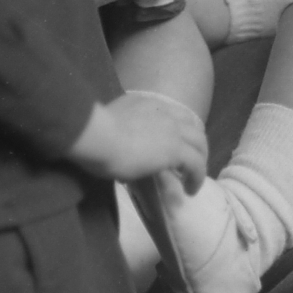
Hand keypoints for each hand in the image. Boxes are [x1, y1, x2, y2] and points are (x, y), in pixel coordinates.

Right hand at [67, 90, 206, 191]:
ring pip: (199, 143)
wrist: (97, 135)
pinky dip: (197, 177)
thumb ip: (118, 127)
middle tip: (191, 164)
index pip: (172, 113)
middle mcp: (163, 111)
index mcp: (145, 102)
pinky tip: (190, 190)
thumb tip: (116, 141)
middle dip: (196, 145)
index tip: (176, 145)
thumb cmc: (93, 132)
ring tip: (193, 180)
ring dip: (199, 162)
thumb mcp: (108, 123)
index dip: (179, 130)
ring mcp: (171, 129)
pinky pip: (196, 164)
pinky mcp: (175, 150)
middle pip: (192, 126)